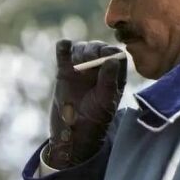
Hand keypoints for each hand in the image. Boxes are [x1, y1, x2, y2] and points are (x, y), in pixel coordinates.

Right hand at [46, 40, 125, 168]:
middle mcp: (99, 68)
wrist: (73, 131)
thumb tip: (112, 60)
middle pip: (98, 48)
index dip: (111, 51)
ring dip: (80, 50)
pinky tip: (64, 47)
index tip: (105, 55)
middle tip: (89, 57)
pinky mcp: (65, 70)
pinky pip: (64, 53)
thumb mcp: (105, 102)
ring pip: (82, 48)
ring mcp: (82, 68)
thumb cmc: (95, 119)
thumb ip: (108, 81)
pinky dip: (63, 47)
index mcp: (115, 75)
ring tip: (78, 63)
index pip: (116, 55)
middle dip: (94, 49)